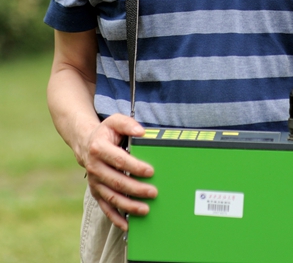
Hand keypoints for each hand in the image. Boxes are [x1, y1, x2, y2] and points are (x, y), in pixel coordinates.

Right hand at [81, 113, 157, 230]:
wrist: (85, 143)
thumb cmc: (106, 132)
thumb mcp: (115, 121)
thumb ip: (128, 124)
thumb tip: (141, 132)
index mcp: (99, 148)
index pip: (119, 160)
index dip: (135, 167)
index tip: (150, 171)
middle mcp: (94, 167)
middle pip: (117, 181)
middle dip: (136, 189)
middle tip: (153, 193)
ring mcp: (94, 182)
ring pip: (112, 197)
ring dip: (128, 205)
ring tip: (145, 209)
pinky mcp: (95, 191)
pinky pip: (105, 207)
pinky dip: (115, 217)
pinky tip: (127, 225)